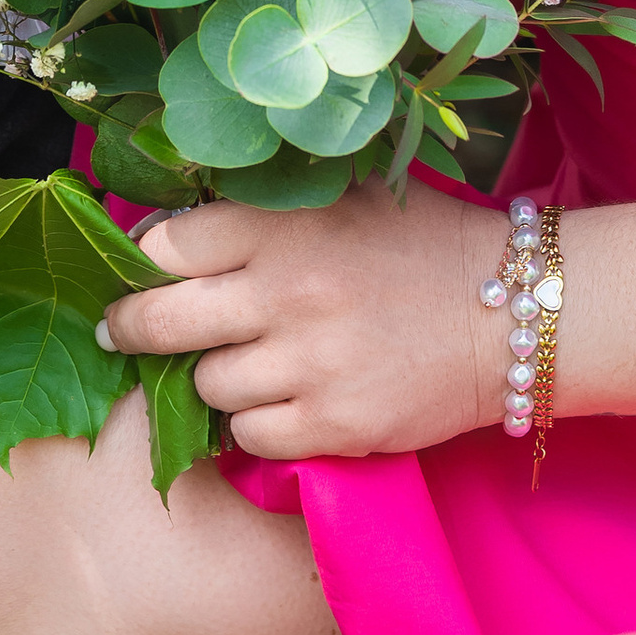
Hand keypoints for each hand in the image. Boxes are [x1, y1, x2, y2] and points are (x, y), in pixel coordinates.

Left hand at [98, 183, 504, 460]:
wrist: (515, 313)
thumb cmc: (422, 244)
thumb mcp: (342, 197)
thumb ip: (264, 211)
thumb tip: (172, 232)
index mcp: (285, 225)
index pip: (166, 245)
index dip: (141, 260)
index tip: (135, 270)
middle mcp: (287, 293)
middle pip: (160, 321)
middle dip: (129, 328)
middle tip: (119, 332)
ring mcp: (310, 365)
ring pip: (205, 386)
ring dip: (212, 376)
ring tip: (243, 362)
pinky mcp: (336, 426)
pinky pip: (251, 437)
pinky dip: (254, 424)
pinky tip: (279, 401)